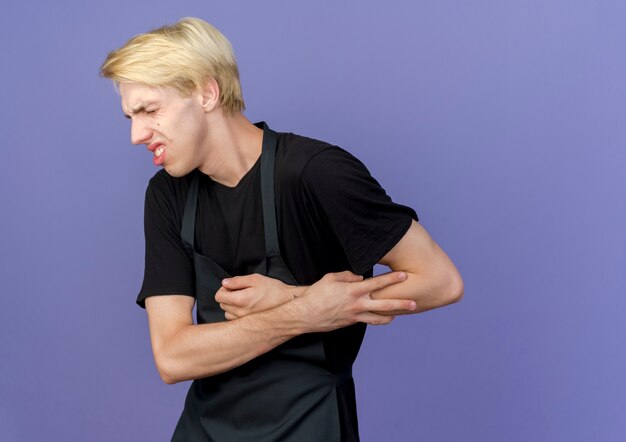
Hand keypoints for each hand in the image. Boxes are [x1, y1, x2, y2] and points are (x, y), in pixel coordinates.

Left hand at [215, 273, 297, 319]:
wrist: (287, 302)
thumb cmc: (273, 290)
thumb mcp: (255, 279)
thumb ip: (237, 281)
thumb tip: (225, 283)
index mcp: (241, 300)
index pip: (219, 297)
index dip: (224, 289)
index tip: (231, 287)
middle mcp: (240, 313)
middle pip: (222, 304)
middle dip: (227, 296)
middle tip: (239, 291)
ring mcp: (244, 320)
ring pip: (227, 313)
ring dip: (231, 305)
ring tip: (243, 299)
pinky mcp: (248, 324)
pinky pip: (234, 319)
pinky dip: (236, 313)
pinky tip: (246, 307)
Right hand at [294, 270, 414, 331]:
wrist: (306, 315)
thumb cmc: (316, 294)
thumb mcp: (331, 278)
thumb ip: (347, 276)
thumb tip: (359, 277)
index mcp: (353, 291)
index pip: (377, 283)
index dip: (392, 279)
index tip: (404, 275)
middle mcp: (357, 304)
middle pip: (384, 304)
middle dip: (400, 303)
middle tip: (414, 303)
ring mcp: (355, 316)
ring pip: (379, 318)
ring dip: (391, 315)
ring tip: (401, 313)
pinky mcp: (351, 323)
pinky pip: (368, 321)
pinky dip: (377, 319)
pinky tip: (383, 317)